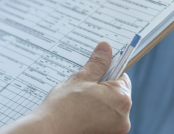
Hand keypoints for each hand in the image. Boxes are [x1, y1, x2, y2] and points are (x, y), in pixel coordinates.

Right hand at [0, 42, 131, 133]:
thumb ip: (97, 63)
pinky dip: (95, 115)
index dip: (108, 71)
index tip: (95, 72)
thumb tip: (106, 48)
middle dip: (102, 88)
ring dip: (98, 102)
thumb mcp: (80, 79)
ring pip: (110, 108)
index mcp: (121, 98)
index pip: (122, 77)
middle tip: (83, 87)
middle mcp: (124, 117)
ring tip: (79, 101)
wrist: (49, 131)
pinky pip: (105, 120)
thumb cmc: (63, 106)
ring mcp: (116, 130)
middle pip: (117, 94)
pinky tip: (80, 113)